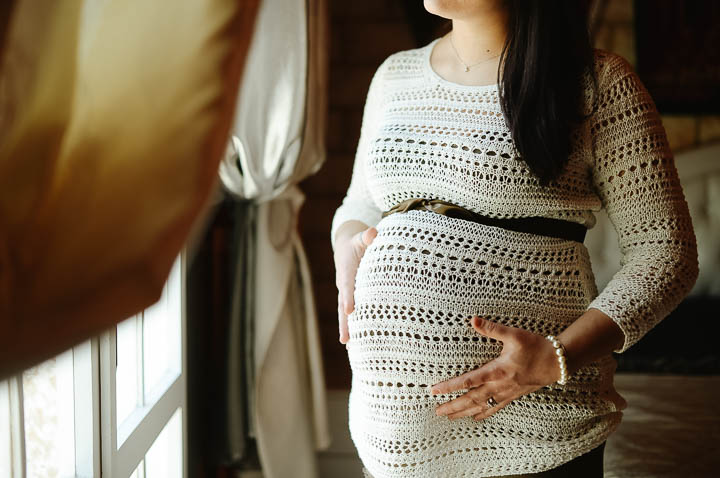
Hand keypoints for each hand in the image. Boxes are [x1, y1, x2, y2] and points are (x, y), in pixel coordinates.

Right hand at [334, 226, 377, 347]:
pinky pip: (352, 315)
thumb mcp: (361, 237)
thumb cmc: (357, 242)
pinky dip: (354, 328)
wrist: (345, 246)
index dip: (348, 298)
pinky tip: (358, 344)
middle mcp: (344, 285)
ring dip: (348, 330)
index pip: (347, 286)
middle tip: (346, 340)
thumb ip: (367, 236)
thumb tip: (373, 232)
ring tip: (350, 348)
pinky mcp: (351, 299)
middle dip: (345, 324)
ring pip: (346, 315)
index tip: (350, 310)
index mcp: (346, 272)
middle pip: (343, 307)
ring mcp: (346, 294)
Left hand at [430, 316, 562, 420]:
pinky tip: (474, 417)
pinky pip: (495, 408)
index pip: (468, 381)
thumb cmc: (535, 347)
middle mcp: (499, 385)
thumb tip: (473, 319)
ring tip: (449, 417)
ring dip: (464, 412)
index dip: (450, 386)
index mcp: (496, 371)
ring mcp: (506, 393)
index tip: (435, 390)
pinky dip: (483, 414)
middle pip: (471, 399)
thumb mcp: (513, 335)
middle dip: (453, 406)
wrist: (558, 362)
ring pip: (481, 406)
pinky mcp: (513, 395)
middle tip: (437, 411)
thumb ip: (492, 328)